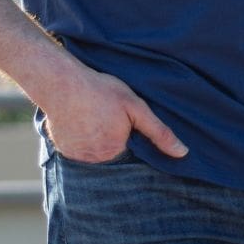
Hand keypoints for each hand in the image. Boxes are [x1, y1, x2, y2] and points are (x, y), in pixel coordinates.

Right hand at [28, 66, 185, 163]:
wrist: (61, 82)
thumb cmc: (101, 91)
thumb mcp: (136, 108)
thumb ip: (159, 132)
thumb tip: (182, 153)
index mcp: (116, 152)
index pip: (134, 157)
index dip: (135, 141)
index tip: (129, 126)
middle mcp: (94, 160)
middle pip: (114, 156)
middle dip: (117, 142)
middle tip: (111, 119)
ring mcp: (76, 156)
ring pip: (97, 154)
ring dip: (100, 142)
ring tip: (99, 120)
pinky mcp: (63, 149)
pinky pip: (80, 150)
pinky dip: (84, 141)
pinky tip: (86, 123)